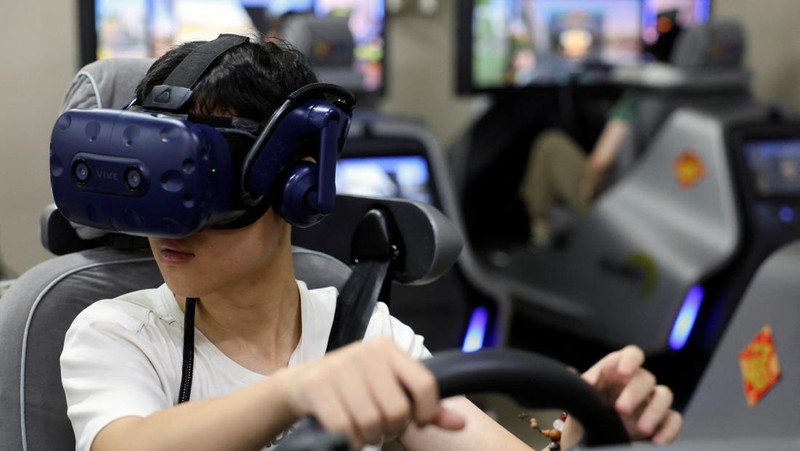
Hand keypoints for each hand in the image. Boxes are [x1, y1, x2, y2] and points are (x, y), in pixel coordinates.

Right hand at [281, 338, 464, 448]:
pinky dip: (349, 441)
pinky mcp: (318, 387)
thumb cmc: (353, 389)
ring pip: (372, 422)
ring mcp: (340, 368)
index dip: (425, 412)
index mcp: (388, 349)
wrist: (301, 385)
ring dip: (369, 436)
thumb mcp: (390, 388)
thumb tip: (461, 423)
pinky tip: (346, 434)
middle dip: (391, 428)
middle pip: (398, 409)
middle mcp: (366, 353)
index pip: (425, 385)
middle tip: (380, 426)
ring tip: (363, 429)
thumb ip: (425, 406)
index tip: (415, 421)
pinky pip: (345, 429)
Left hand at [578, 345, 682, 444]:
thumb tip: (572, 373)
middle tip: (620, 409)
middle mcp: (636, 383)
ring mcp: (650, 401)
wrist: (588, 437)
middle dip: (634, 393)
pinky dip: (669, 429)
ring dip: (655, 410)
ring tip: (641, 428)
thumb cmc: (585, 410)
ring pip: (665, 395)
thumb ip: (578, 383)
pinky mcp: (660, 421)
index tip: (623, 372)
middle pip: (646, 377)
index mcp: (617, 371)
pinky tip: (656, 440)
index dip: (630, 360)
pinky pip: (674, 419)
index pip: (631, 354)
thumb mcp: (579, 396)